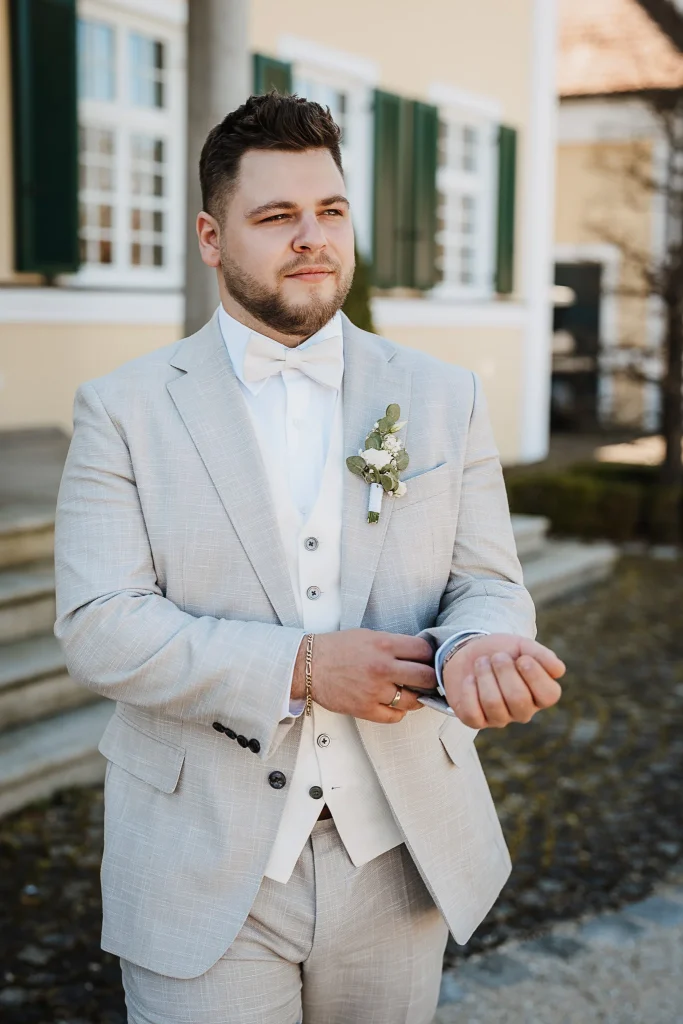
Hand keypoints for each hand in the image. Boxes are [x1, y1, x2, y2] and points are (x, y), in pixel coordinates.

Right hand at [292, 630, 436, 722]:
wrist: (308, 665)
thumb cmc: (337, 648)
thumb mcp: (368, 635)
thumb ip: (393, 645)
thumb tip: (418, 655)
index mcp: (384, 645)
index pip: (425, 652)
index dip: (430, 656)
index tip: (429, 660)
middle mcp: (383, 668)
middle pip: (426, 678)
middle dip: (430, 679)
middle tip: (427, 680)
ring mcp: (375, 691)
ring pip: (413, 701)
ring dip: (416, 698)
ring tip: (410, 693)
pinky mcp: (365, 708)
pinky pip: (395, 717)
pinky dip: (398, 712)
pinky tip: (393, 704)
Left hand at [443, 634, 564, 728]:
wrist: (469, 653)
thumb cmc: (501, 651)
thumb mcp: (522, 646)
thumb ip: (541, 655)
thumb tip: (559, 670)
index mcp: (541, 694)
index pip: (549, 695)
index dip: (535, 675)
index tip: (522, 658)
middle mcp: (524, 711)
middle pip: (518, 698)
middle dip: (504, 671)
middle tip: (497, 656)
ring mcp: (500, 719)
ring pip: (493, 704)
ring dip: (484, 676)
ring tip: (482, 662)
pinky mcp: (476, 722)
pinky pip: (473, 713)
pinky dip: (469, 690)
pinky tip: (470, 679)